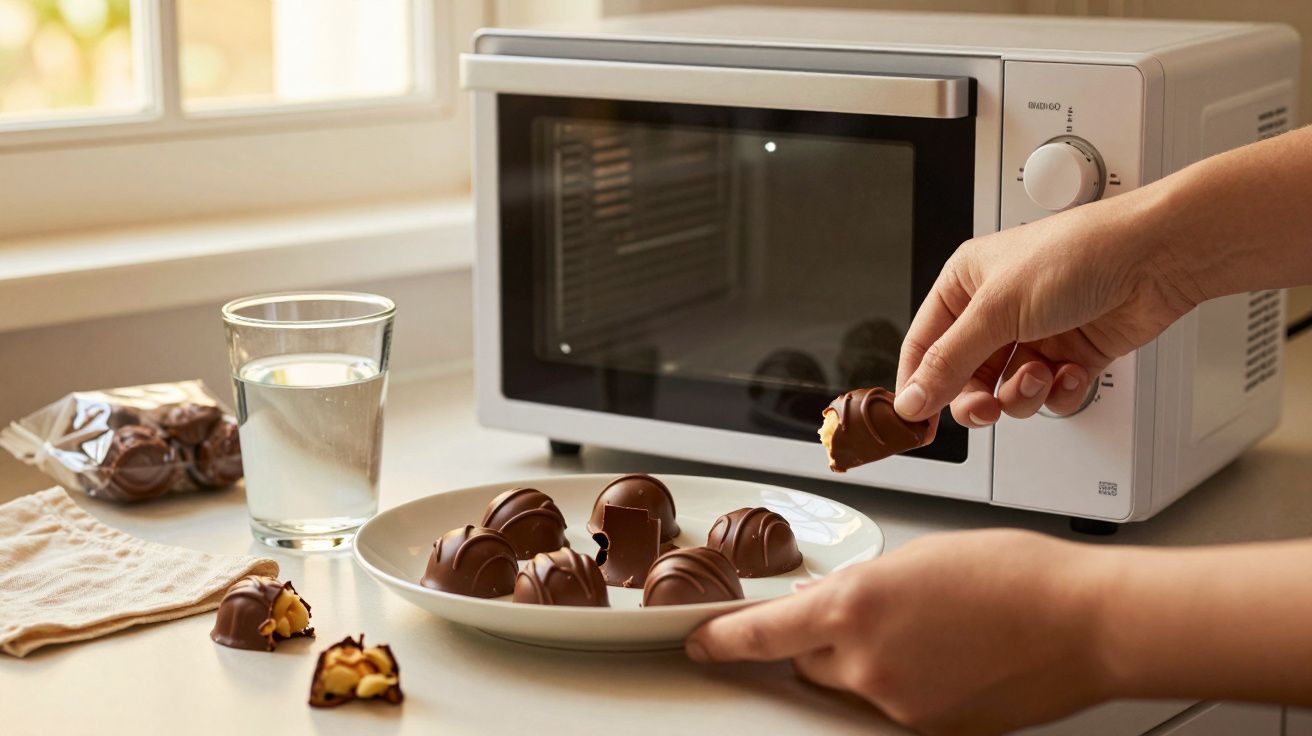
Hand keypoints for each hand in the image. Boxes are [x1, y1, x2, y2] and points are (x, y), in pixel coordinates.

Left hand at [685, 530, 1117, 735]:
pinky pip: (892, 707)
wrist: (1082, 621)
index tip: (703, 641)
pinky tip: (945, 657)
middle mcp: (866, 662)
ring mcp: (898, 703)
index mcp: (855, 605)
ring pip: (852, 686)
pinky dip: (903, 684)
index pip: (763, 633)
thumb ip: (861, 586)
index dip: (724, 639)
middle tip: (870, 616)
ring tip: (928, 632)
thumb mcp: (919, 556)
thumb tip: (822, 604)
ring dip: (866, 662)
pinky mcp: (930, 731)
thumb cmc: (1013, 574)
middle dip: (819, 642)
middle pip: (807, 662)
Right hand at [894, 193, 1201, 426]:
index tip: (915, 424)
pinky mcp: (1071, 353)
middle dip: (977, 397)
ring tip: (1041, 374)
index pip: (923, 345)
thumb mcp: (997, 310)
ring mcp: (1036, 333)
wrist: (1156, 258)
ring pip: (1006, 389)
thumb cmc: (1079, 254)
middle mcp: (997, 309)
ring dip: (1023, 392)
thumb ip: (948, 362)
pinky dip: (1060, 390)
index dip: (918, 386)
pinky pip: (1049, 392)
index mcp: (966, 284)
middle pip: (964, 376)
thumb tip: (913, 399)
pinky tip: (1072, 371)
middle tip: (986, 409)